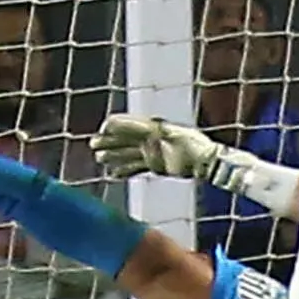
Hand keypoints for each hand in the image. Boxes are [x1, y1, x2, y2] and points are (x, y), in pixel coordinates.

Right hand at [94, 113, 225, 181]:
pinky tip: (113, 174)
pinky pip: (136, 167)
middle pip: (125, 139)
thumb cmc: (192, 145)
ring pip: (128, 153)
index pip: (129, 124)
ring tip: (99, 158)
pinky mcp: (155, 165)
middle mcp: (150, 139)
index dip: (115, 126)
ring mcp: (152, 152)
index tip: (103, 130)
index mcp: (153, 128)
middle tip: (93, 144)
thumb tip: (142, 130)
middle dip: (109, 141)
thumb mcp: (174, 136)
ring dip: (113, 156)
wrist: (205, 161)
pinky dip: (125, 171)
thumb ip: (156, 134)